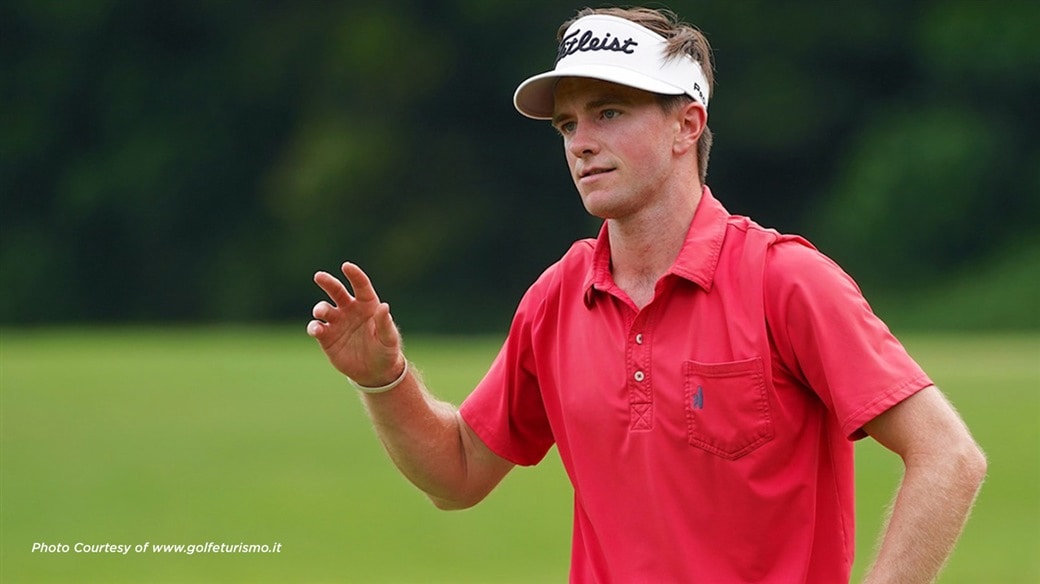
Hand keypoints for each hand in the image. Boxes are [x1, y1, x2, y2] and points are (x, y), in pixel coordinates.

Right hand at [307, 262, 404, 386]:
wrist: (374, 372)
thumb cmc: (386, 351)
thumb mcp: (389, 338)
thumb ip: (385, 323)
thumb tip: (384, 306)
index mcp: (367, 304)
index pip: (360, 285)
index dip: (354, 275)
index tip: (346, 266)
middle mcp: (350, 309)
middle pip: (336, 291)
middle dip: (328, 283)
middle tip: (319, 276)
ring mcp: (336, 322)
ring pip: (324, 308)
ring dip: (321, 308)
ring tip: (321, 312)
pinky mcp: (326, 337)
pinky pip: (317, 328)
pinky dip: (314, 327)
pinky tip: (316, 329)